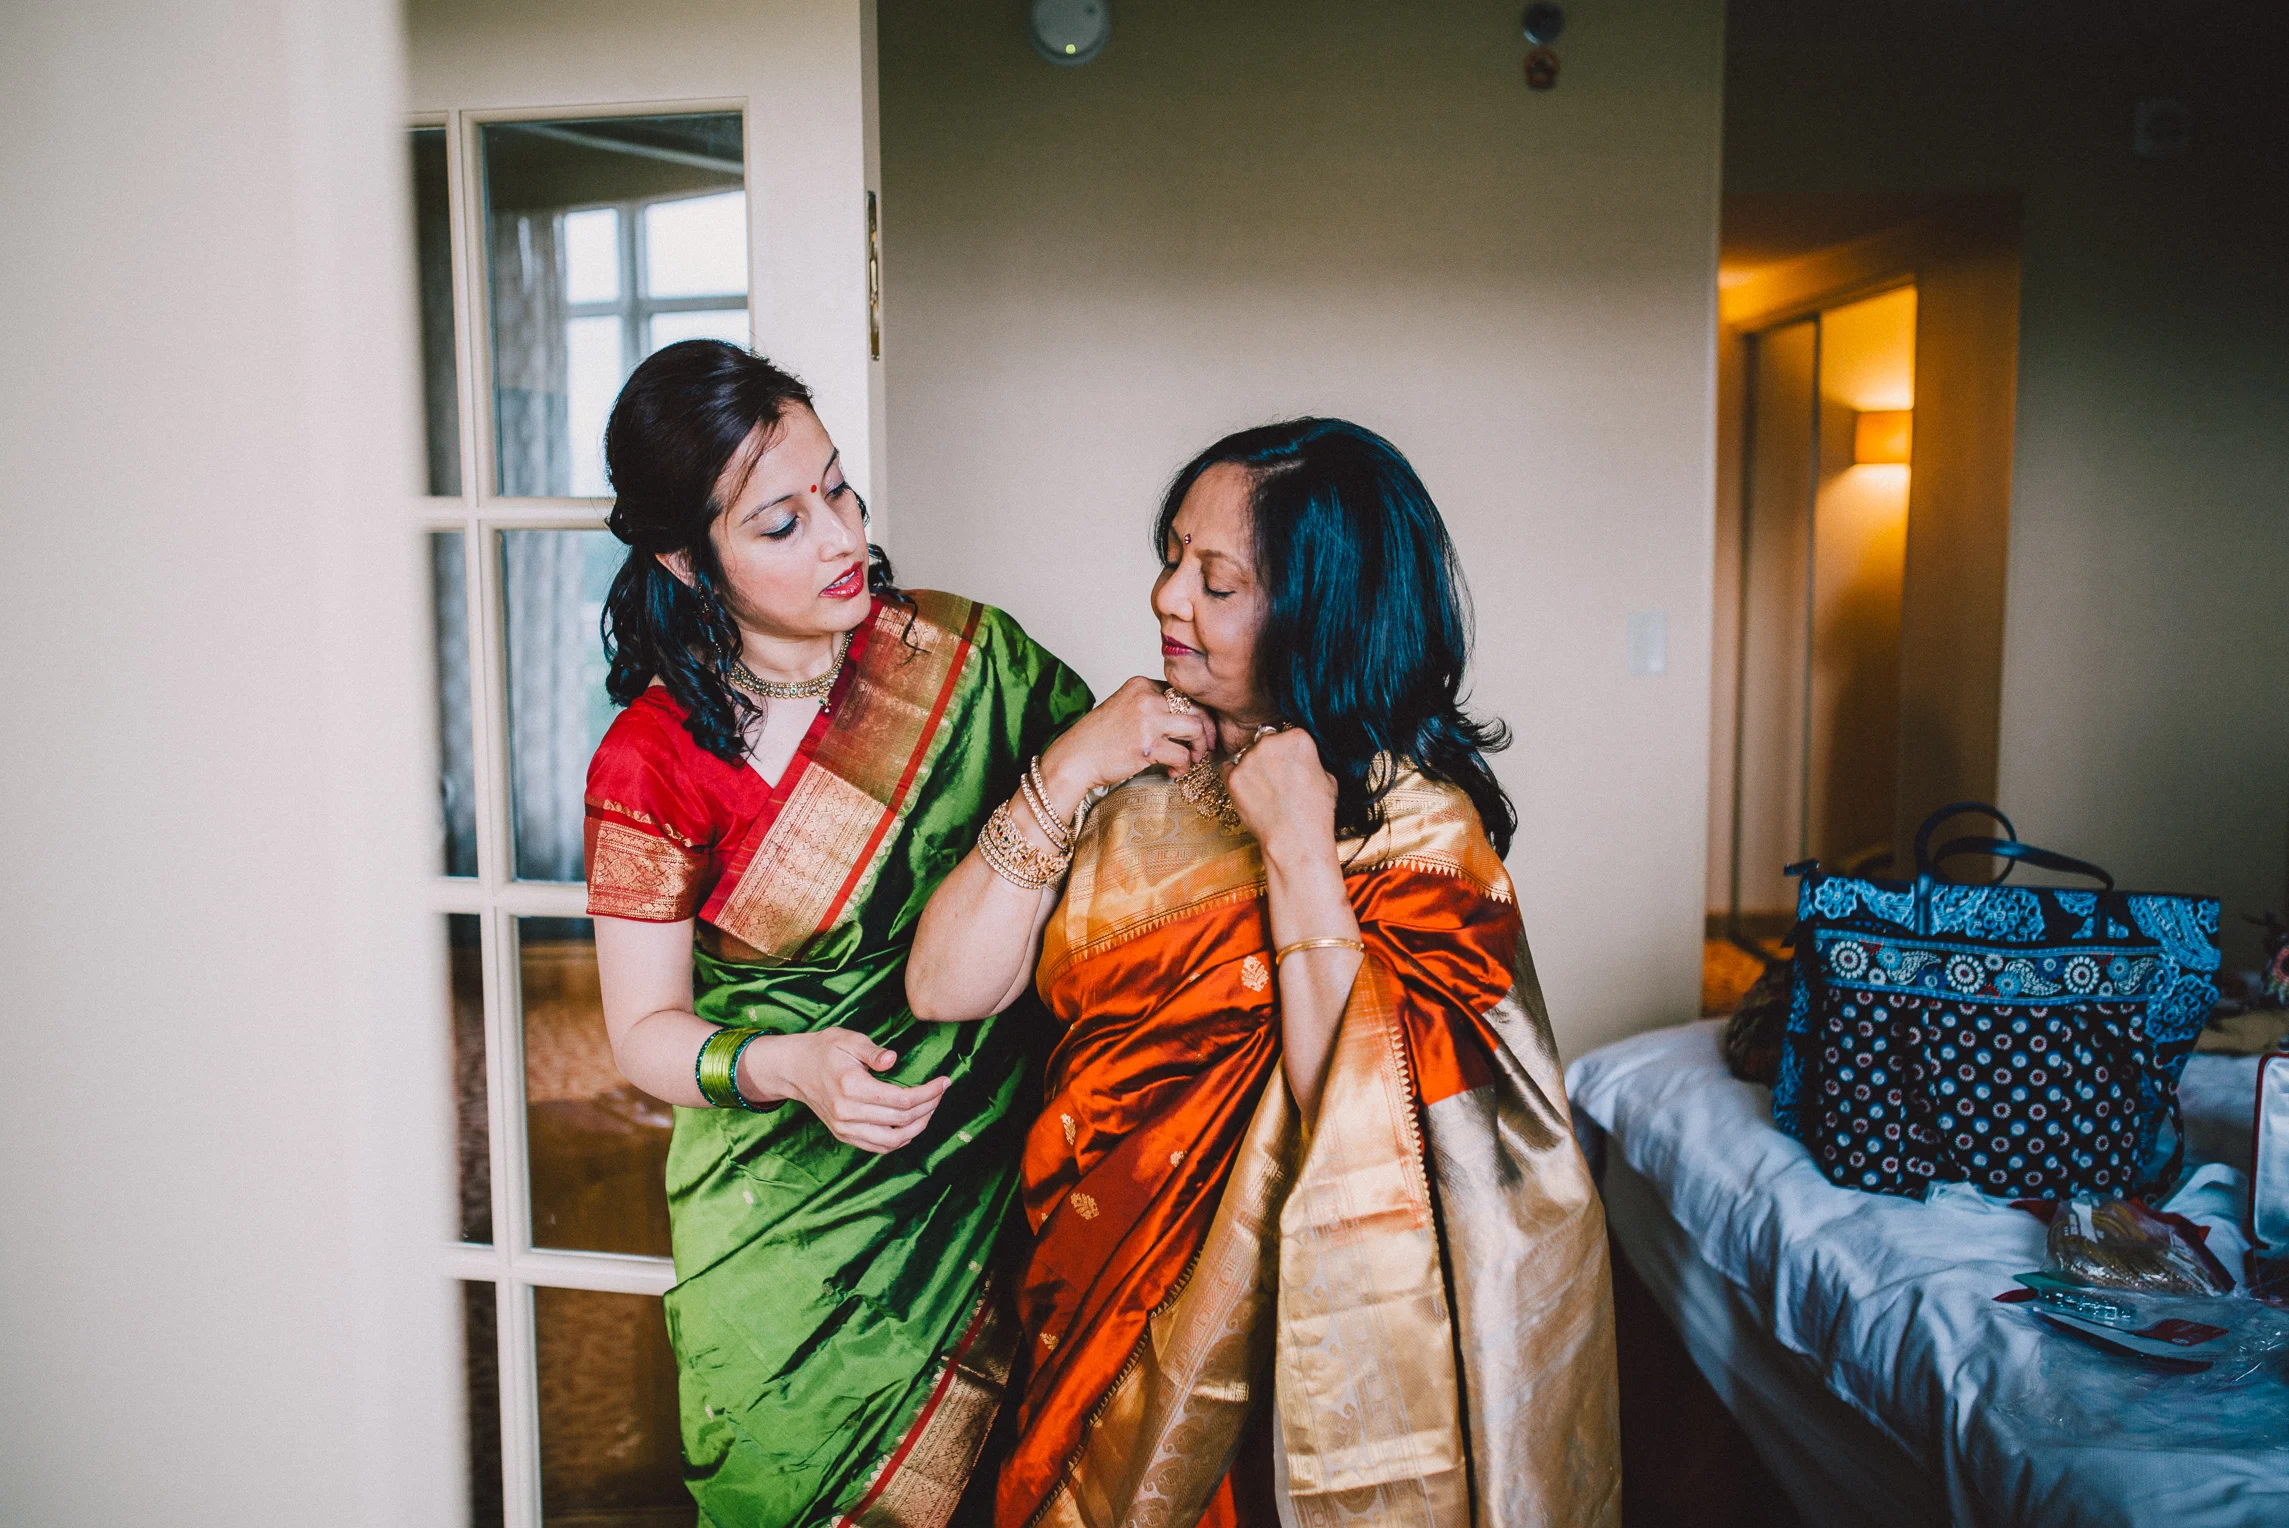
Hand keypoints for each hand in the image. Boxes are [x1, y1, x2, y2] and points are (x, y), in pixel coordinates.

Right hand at [746, 1028, 949, 1153]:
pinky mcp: (844, 1135)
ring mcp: (844, 1128)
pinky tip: (913, 1124)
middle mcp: (847, 1113)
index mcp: (851, 1088)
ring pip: (893, 1141)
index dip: (929, 1093)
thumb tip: (894, 1059)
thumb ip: (873, 1051)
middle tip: (941, 1092)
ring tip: (931, 1108)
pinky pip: (878, 1148)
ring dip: (918, 1127)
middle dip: (929, 1107)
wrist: (794, 1069)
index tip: (944, 1081)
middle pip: (901, 1121)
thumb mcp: (847, 1039)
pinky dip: (900, 1140)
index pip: (901, 1100)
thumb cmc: (824, 1049)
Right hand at [1037, 675, 1214, 804]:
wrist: (1075, 758)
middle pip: (1196, 708)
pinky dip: (1182, 767)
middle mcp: (1146, 697)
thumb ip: (1151, 706)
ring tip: (1190, 760)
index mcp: (1141, 684)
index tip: (1199, 730)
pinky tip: (1173, 773)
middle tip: (1205, 747)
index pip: (1183, 693)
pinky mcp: (1147, 746)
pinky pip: (1182, 755)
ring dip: (1198, 749)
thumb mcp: (1124, 708)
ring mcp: (1147, 720)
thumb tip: (1187, 718)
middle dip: (1206, 730)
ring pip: (1195, 729)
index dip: (1197, 713)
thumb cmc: (1098, 738)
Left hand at [1224, 728, 1338, 864]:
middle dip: (1269, 756)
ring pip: (1246, 755)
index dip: (1289, 752)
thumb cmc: (1316, 812)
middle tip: (1275, 779)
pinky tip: (1249, 794)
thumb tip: (1303, 761)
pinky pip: (1229, 769)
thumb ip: (1311, 762)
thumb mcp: (1328, 778)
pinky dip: (1236, 779)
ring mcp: (1249, 758)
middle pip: (1265, 741)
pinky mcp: (1233, 776)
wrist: (1295, 838)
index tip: (1290, 766)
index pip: (1288, 735)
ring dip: (1252, 767)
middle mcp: (1271, 741)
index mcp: (1298, 737)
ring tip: (1264, 792)